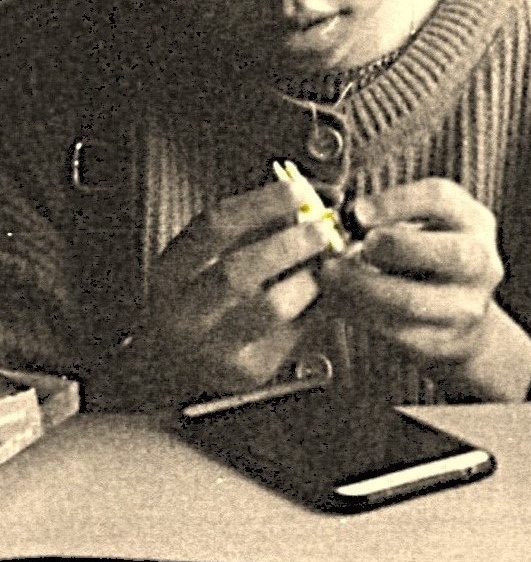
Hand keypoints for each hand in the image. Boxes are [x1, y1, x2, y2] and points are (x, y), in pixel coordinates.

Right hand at [140, 179, 331, 397]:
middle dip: (289, 244)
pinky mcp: (247, 371)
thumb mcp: (211, 262)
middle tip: (324, 230)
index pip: (213, 226)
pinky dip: (317, 307)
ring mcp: (212, 347)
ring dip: (309, 280)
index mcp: (171, 272)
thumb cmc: (206, 302)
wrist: (177, 369)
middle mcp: (183, 311)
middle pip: (238, 271)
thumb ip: (254, 232)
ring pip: (270, 307)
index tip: (299, 191)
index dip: (260, 204)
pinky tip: (327, 294)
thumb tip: (308, 199)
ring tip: (328, 267)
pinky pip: (294, 332)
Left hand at [317, 178, 530, 400]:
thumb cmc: (425, 255)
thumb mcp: (422, 223)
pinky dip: (357, 312)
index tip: (357, 212)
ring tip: (330, 275)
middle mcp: (481, 263)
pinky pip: (394, 330)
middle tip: (350, 248)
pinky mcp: (443, 342)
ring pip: (411, 300)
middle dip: (390, 247)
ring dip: (359, 286)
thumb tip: (338, 222)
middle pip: (448, 252)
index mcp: (475, 221)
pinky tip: (337, 299)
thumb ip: (389, 216)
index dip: (396, 202)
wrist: (457, 313)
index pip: (442, 198)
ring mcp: (467, 307)